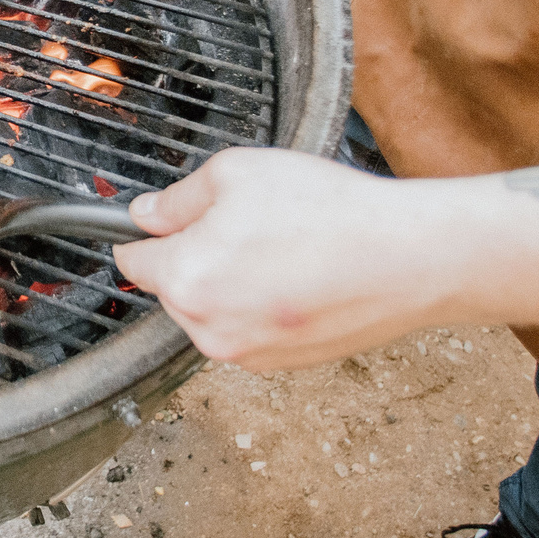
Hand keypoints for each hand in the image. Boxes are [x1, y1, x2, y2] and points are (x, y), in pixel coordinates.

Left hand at [114, 149, 489, 370]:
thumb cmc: (328, 212)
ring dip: (228, 283)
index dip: (143, 234)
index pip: (132, 260)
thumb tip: (145, 214)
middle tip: (244, 223)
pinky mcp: (280, 365)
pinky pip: (248, 329)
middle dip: (194, 256)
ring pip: (211, 311)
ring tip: (281, 247)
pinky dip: (261, 306)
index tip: (156, 223)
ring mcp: (245, 354)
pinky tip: (298, 276)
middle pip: (173, 287)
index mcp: (186, 280)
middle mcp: (207, 329)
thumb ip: (178, 197)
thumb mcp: (236, 172)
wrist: (407, 257)